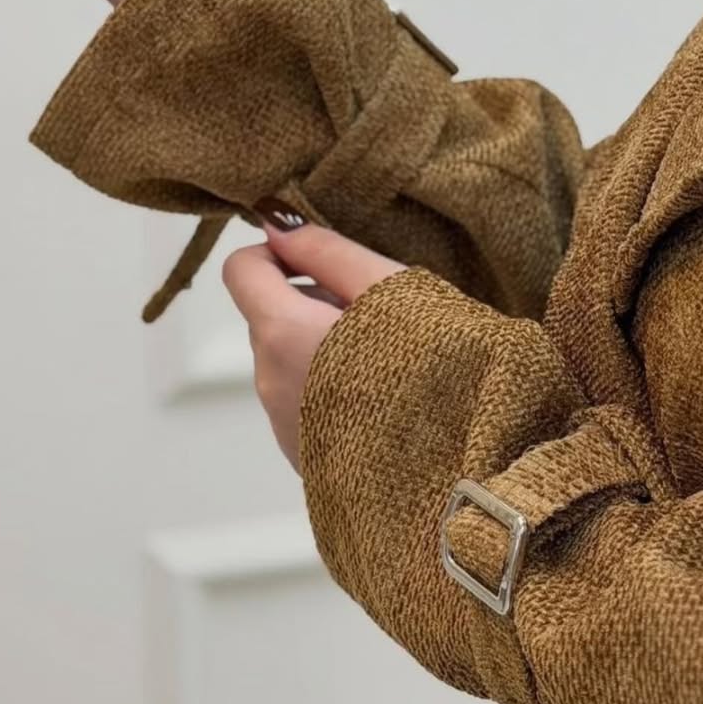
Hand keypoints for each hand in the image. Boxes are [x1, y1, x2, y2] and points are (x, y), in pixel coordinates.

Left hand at [222, 203, 407, 472]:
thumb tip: (275, 224)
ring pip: (289, 359)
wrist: (459, 479)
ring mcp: (283, 426)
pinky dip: (332, 389)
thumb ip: (326, 251)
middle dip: (313, 302)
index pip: (242, 269)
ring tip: (392, 361)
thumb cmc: (433, 372)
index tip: (325, 260)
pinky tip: (386, 400)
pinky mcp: (305, 458)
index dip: (279, 252)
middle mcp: (269, 382)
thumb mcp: (389, 289)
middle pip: (269, 317)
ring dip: (326, 347)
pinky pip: (304, 402)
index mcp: (281, 334)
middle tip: (382, 315)